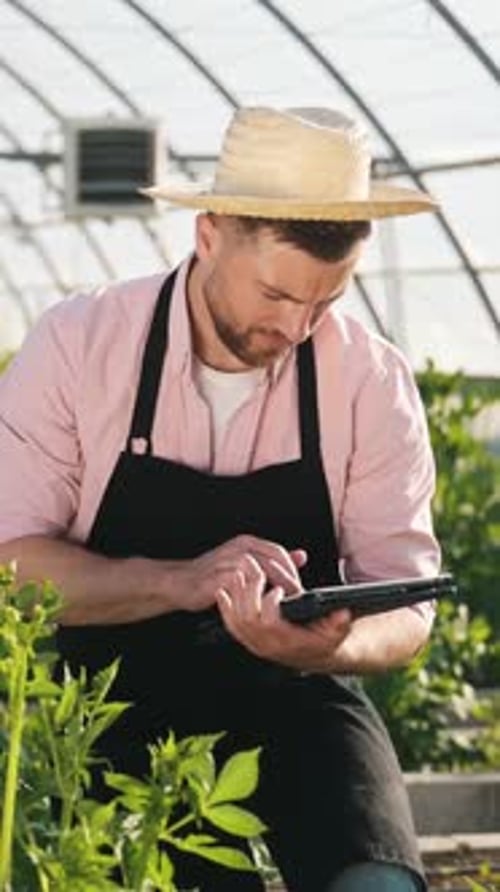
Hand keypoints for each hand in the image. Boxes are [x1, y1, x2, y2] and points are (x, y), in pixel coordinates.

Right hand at [170, 534, 306, 612]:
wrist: (181, 582)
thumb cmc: (214, 575)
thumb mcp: (246, 562)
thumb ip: (272, 560)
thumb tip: (301, 556)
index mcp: (247, 543)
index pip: (278, 553)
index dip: (291, 571)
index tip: (297, 588)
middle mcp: (239, 549)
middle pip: (272, 563)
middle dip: (286, 583)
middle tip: (294, 600)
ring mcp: (228, 562)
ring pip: (260, 574)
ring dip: (272, 591)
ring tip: (278, 606)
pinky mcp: (218, 578)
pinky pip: (242, 588)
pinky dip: (253, 598)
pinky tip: (258, 608)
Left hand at [215, 554, 351, 672]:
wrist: (313, 656)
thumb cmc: (323, 641)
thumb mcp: (336, 632)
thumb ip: (339, 623)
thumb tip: (343, 613)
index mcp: (287, 641)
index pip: (269, 623)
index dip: (270, 604)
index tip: (277, 587)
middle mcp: (267, 644)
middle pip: (247, 617)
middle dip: (248, 589)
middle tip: (252, 567)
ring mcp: (255, 643)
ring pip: (236, 620)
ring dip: (235, 594)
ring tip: (238, 572)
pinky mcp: (248, 639)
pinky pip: (230, 625)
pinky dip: (225, 607)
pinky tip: (223, 591)